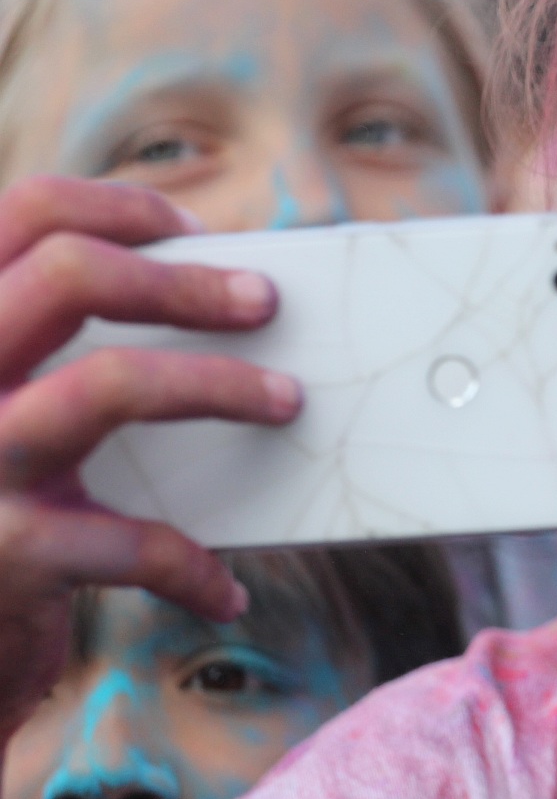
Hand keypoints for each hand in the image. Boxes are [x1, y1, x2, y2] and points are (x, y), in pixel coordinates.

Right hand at [0, 176, 300, 737]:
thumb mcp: (6, 412)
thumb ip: (62, 351)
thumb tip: (218, 293)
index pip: (21, 213)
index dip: (119, 207)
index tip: (196, 229)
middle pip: (67, 273)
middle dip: (183, 281)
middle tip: (264, 300)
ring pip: (108, 384)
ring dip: (218, 385)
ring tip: (287, 402)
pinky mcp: (8, 553)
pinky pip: (130, 542)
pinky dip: (192, 567)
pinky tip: (225, 591)